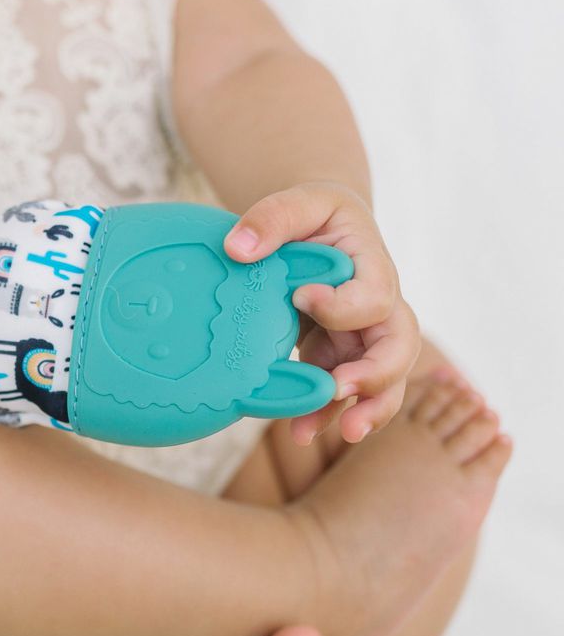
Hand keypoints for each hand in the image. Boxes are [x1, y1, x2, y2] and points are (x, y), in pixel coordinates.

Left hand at [223, 182, 419, 445]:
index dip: (343, 305)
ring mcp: (361, 339)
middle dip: (376, 375)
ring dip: (363, 410)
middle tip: (341, 389)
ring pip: (381, 383)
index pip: (374, 296)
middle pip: (398, 347)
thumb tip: (237, 248)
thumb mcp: (297, 201)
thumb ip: (272, 217)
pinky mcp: (338, 358)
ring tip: (338, 434)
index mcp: (372, 267)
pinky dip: (325, 415)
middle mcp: (379, 308)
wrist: (317, 233)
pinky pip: (342, 394)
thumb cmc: (311, 215)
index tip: (301, 298)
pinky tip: (300, 431)